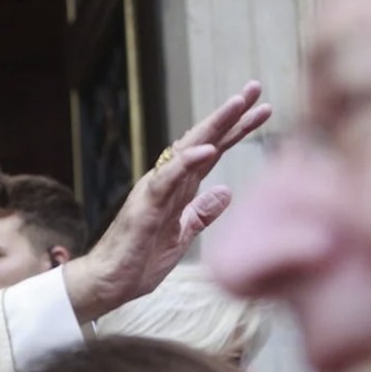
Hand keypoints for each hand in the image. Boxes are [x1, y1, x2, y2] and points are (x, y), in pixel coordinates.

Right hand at [65, 81, 271, 320]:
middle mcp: (165, 183)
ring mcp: (154, 192)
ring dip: (213, 126)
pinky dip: (187, 162)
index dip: (236, 130)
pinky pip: (167, 180)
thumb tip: (227, 192)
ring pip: (186, 150)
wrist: (106, 284)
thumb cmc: (137, 263)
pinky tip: (209, 148)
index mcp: (177, 190)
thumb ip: (201, 214)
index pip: (211, 153)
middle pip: (202, 142)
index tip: (263, 109)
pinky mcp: (144, 207)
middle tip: (255, 87)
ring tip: (237, 103)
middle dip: (230, 115)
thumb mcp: (182, 237)